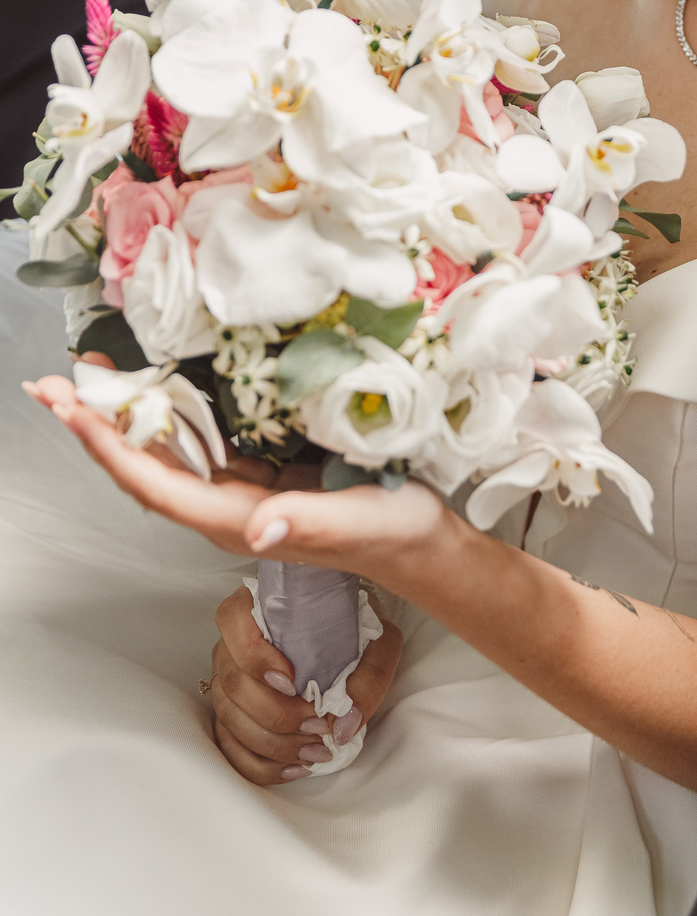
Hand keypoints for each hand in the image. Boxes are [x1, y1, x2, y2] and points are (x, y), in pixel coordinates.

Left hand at [22, 370, 453, 585]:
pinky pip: (200, 436)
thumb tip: (253, 527)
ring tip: (90, 374)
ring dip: (124, 414)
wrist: (420, 541)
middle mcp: (226, 505)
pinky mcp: (258, 467)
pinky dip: (171, 407)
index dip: (113, 447)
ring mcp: (239, 486)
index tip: (77, 411)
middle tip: (57, 383)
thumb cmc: (391, 532)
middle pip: (146, 465)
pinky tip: (158, 379)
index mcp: (237, 520)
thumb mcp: (356, 522)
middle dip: (99, 425)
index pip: (157, 484)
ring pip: (166, 449)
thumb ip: (306, 522)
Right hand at [209, 585, 403, 784]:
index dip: (256, 658)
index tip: (292, 681)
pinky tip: (294, 767)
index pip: (234, 624)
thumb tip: (343, 725)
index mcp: (258, 606)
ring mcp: (229, 681)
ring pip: (231, 720)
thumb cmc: (355, 630)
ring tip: (315, 750)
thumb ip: (369, 675)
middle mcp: (232, 643)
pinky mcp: (233, 714)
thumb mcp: (378, 640)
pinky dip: (261, 765)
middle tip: (317, 726)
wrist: (349, 637)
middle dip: (276, 715)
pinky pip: (231, 747)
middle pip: (234, 684)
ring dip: (273, 745)